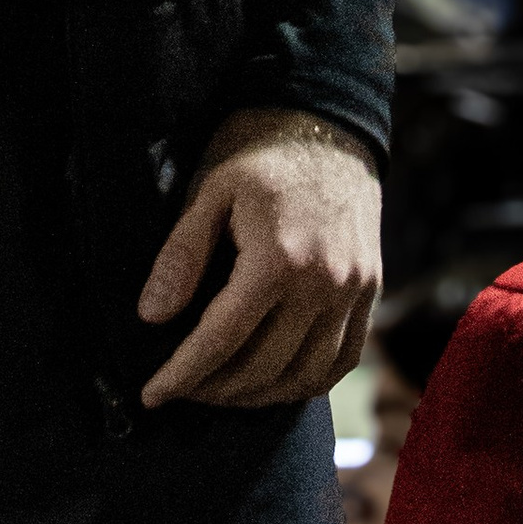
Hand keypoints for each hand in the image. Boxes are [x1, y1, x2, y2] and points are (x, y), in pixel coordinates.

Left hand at [136, 108, 380, 409]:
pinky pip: (341, 363)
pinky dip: (305, 384)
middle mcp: (322, 286)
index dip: (182, 374)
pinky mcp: (371, 294)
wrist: (330, 128)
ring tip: (220, 390)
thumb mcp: (211, 192)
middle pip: (262, 367)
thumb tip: (152, 317)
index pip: (221, 339)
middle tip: (181, 388)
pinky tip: (273, 382)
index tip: (153, 394)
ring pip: (303, 376)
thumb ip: (181, 255)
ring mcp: (353, 294)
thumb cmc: (260, 156)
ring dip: (258, 395)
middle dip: (214, 388)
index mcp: (277, 259)